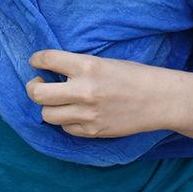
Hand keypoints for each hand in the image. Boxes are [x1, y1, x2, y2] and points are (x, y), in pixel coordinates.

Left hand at [26, 50, 167, 138]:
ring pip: (47, 114)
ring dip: (49, 106)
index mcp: (88, 66)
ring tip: (57, 100)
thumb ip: (78, 67)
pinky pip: (66, 128)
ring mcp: (88, 114)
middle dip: (33, 87)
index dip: (37, 60)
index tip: (36, 62)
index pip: (48, 60)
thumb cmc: (134, 76)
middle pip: (38, 94)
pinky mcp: (93, 131)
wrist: (159, 99)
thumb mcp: (105, 62)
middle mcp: (84, 90)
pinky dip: (66, 120)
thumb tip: (52, 72)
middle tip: (38, 83)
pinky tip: (75, 112)